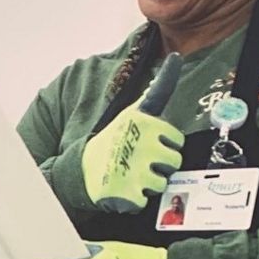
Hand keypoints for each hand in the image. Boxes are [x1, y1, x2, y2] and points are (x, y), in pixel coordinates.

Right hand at [80, 55, 183, 211]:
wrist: (81, 169)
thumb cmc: (113, 139)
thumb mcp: (134, 110)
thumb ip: (159, 89)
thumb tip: (177, 58)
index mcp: (145, 123)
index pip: (176, 140)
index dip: (163, 145)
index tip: (145, 143)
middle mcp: (142, 144)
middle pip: (173, 163)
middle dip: (158, 166)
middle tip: (136, 162)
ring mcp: (135, 170)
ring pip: (161, 183)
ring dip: (146, 184)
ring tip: (128, 175)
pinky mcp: (127, 194)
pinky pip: (145, 201)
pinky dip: (133, 200)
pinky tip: (121, 189)